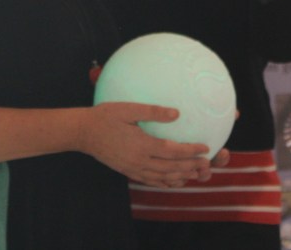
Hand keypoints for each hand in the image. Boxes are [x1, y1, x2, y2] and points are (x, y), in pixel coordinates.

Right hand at [78, 102, 211, 187]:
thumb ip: (153, 112)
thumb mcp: (128, 109)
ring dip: (180, 177)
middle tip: (207, 164)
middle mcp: (139, 160)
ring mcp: (133, 168)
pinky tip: (173, 181)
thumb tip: (176, 113)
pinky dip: (164, 183)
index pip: (173, 151)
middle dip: (191, 167)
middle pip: (171, 168)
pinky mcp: (128, 171)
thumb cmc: (105, 116)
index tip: (205, 148)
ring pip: (162, 177)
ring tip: (195, 174)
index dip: (191, 151)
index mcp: (142, 144)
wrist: (83, 133)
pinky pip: (150, 181)